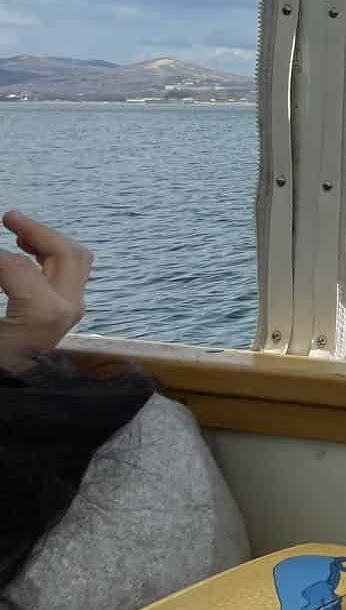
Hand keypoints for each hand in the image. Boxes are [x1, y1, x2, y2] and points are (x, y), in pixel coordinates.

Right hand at [0, 211, 94, 370]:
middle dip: (36, 231)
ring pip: (74, 258)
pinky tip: (25, 250)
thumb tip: (0, 256)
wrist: (12, 391)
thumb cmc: (1, 357)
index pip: (15, 265)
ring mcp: (73, 310)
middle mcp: (68, 306)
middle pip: (65, 251)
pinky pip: (69, 272)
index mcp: (44, 311)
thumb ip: (2, 276)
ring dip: (47, 240)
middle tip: (7, 218)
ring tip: (17, 230)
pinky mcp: (68, 313)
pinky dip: (50, 255)